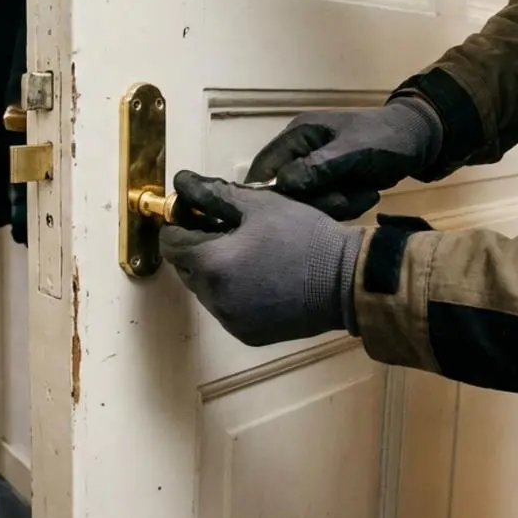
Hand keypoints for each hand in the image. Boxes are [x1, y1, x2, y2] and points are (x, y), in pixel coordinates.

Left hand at [158, 171, 361, 346]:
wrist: (346, 280)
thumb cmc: (304, 236)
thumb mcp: (260, 204)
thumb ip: (214, 194)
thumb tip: (183, 183)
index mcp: (212, 263)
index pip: (171, 244)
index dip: (179, 226)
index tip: (197, 216)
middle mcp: (214, 298)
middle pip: (185, 268)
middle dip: (197, 249)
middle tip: (227, 233)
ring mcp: (230, 320)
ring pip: (205, 291)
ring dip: (214, 273)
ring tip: (248, 256)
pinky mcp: (247, 335)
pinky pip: (226, 310)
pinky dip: (232, 295)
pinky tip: (259, 279)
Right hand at [245, 97, 441, 219]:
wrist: (421, 141)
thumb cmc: (386, 138)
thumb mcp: (353, 151)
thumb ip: (317, 167)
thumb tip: (283, 184)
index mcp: (298, 135)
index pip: (264, 167)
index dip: (267, 193)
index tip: (282, 214)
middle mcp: (301, 152)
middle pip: (287, 192)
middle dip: (318, 201)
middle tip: (344, 198)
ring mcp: (317, 170)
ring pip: (310, 203)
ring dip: (338, 204)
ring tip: (365, 191)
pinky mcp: (332, 184)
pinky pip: (328, 206)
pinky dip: (349, 204)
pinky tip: (368, 192)